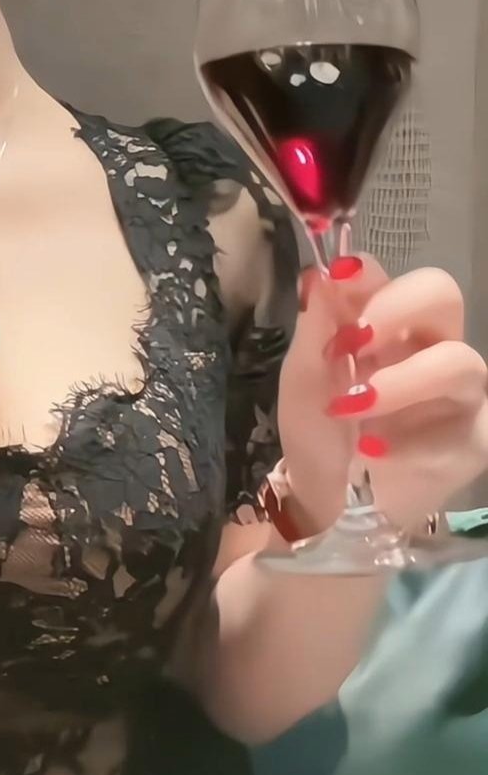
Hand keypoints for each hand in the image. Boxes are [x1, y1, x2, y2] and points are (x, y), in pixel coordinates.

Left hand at [276, 256, 487, 533]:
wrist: (329, 501)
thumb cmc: (319, 430)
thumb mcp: (304, 378)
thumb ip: (316, 327)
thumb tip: (319, 274)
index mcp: (385, 324)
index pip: (386, 277)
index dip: (366, 272)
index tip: (336, 279)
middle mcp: (429, 346)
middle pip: (444, 294)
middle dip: (401, 305)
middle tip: (359, 337)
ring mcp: (458, 393)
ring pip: (461, 362)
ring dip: (401, 382)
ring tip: (354, 407)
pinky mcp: (473, 440)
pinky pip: (460, 427)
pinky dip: (409, 440)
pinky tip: (374, 450)